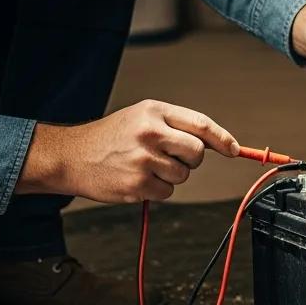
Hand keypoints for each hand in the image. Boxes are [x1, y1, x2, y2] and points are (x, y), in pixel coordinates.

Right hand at [16, 99, 239, 201]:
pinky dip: (157, 190)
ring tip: (146, 166)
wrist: (71, 156)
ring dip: (171, 175)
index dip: (222, 138)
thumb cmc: (111, 137)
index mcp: (154, 111)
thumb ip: (176, 126)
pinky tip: (137, 179)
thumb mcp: (141, 117)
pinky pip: (167, 192)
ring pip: (183, 175)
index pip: (200, 124)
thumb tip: (217, 143)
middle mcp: (149, 133)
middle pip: (197, 153)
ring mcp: (143, 160)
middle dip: (191, 159)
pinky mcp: (137, 185)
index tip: (234, 149)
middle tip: (171, 157)